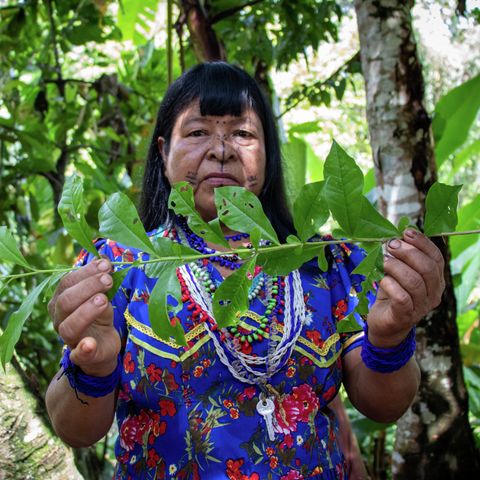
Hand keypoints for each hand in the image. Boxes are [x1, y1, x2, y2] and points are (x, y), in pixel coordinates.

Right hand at [48, 258, 120, 376]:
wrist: (103, 345)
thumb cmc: (98, 315)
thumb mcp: (100, 294)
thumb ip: (100, 280)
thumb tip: (105, 260)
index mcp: (61, 300)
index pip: (67, 282)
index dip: (86, 272)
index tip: (106, 265)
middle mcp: (60, 318)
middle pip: (66, 301)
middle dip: (88, 287)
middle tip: (108, 280)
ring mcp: (69, 339)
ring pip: (69, 326)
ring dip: (87, 311)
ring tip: (104, 300)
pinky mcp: (82, 356)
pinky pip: (78, 354)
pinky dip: (83, 349)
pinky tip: (89, 343)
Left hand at [366, 229, 444, 347]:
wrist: (385, 324)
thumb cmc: (393, 294)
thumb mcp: (398, 273)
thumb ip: (400, 257)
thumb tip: (395, 236)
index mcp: (436, 280)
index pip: (436, 258)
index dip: (422, 243)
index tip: (405, 232)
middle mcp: (433, 294)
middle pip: (427, 268)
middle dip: (408, 253)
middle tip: (390, 245)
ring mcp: (421, 307)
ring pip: (414, 282)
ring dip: (396, 267)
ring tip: (383, 261)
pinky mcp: (406, 316)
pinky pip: (402, 297)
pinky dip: (390, 284)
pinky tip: (382, 279)